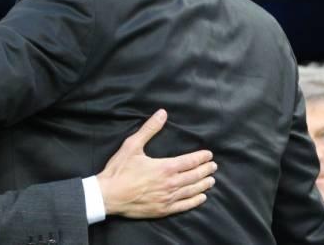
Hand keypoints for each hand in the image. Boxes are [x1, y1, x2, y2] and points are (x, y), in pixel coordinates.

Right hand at [96, 109, 215, 217]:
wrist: (109, 195)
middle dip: (205, 170)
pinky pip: (184, 206)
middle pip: (194, 176)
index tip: (209, 155)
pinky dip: (195, 201)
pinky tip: (201, 198)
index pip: (189, 161)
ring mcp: (168, 198)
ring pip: (192, 191)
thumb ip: (149, 129)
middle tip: (213, 166)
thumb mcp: (132, 145)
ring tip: (211, 181)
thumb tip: (162, 113)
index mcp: (165, 167)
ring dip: (203, 185)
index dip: (201, 157)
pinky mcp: (163, 209)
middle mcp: (170, 183)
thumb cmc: (119, 170)